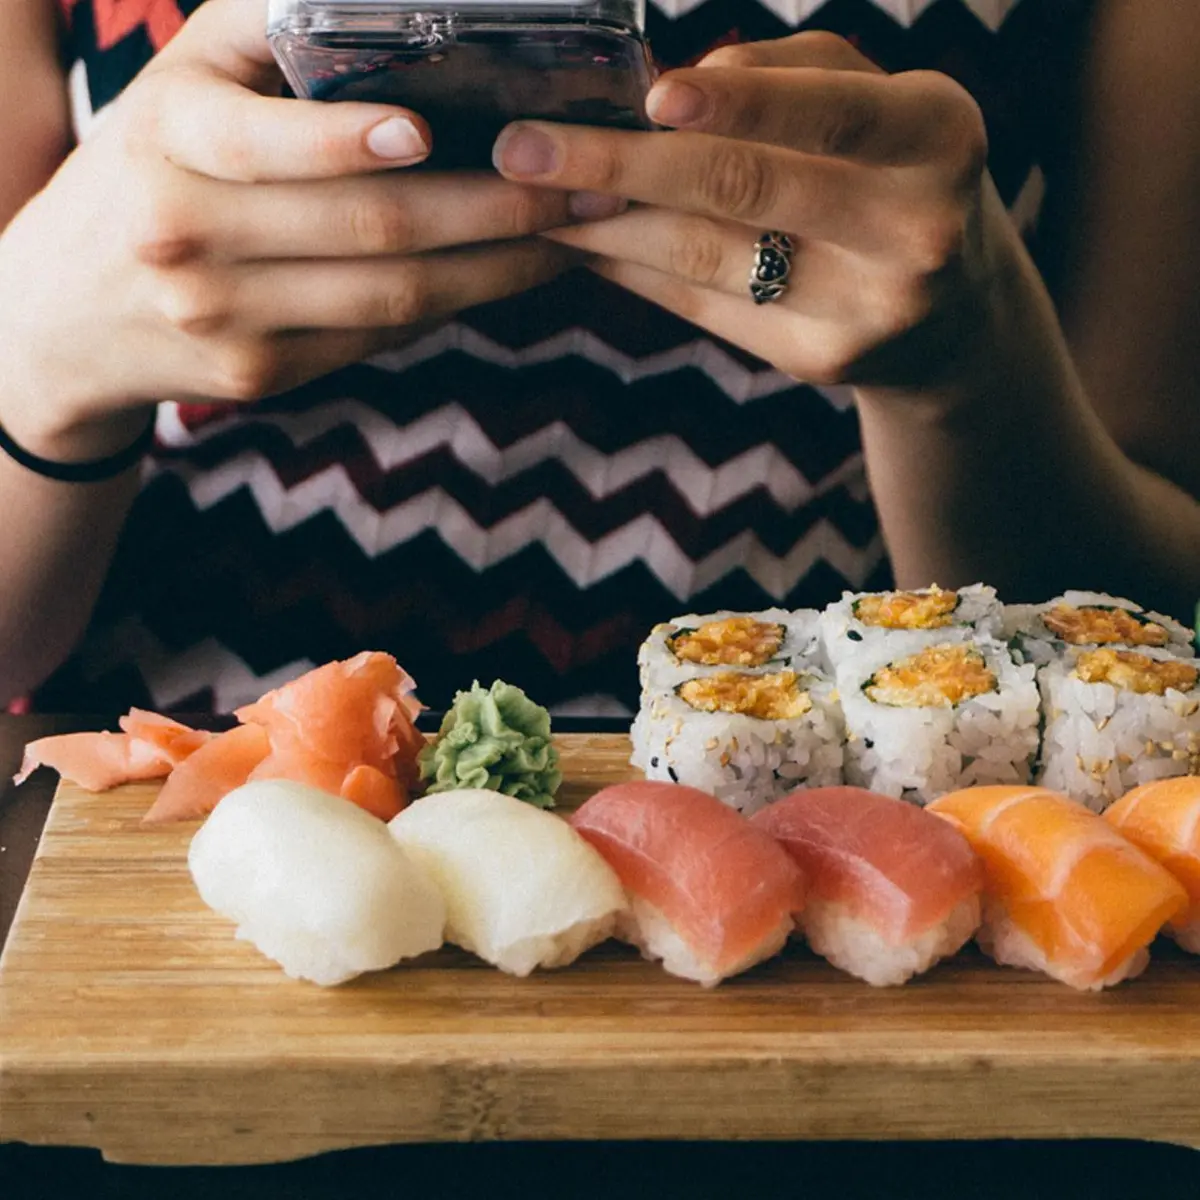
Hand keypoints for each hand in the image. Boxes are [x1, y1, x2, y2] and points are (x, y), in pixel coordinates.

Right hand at [0, 0, 612, 460]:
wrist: (62, 313)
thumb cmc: (141, 170)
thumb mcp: (178, 85)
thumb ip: (263, 36)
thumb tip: (386, 5)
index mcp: (169, 143)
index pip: (269, 144)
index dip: (353, 142)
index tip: (431, 131)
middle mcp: (192, 239)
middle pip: (369, 231)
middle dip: (491, 209)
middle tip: (577, 186)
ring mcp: (232, 323)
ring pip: (392, 299)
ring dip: (496, 269)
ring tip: (567, 235)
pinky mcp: (264, 377)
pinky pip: (379, 340)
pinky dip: (453, 307)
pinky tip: (505, 276)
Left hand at [493, 33, 1007, 391]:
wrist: (956, 311)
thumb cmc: (897, 173)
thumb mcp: (876, 102)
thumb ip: (788, 74)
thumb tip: (674, 93)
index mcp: (937, 139)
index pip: (827, 115)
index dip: (737, 106)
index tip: (647, 96)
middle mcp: (914, 232)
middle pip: (744, 192)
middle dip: (621, 165)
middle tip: (522, 149)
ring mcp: (867, 310)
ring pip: (707, 258)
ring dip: (606, 223)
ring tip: (533, 196)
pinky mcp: (821, 361)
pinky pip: (704, 306)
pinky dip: (635, 269)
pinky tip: (585, 242)